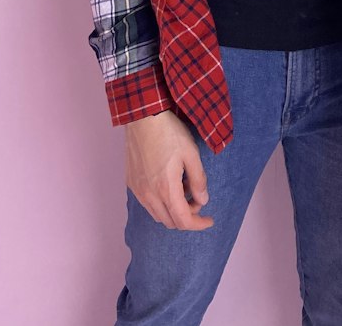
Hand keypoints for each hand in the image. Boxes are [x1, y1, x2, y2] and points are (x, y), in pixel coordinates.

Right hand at [124, 110, 213, 230]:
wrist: (142, 117)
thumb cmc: (169, 132)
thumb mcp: (191, 153)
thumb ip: (198, 180)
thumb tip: (202, 200)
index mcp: (166, 189)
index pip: (183, 221)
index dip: (199, 224)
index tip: (209, 220)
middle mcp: (149, 195)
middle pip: (170, 221)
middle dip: (187, 216)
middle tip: (198, 198)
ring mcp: (138, 190)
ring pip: (158, 214)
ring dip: (173, 210)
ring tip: (184, 187)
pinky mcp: (131, 182)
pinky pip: (147, 203)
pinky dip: (161, 202)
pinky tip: (169, 183)